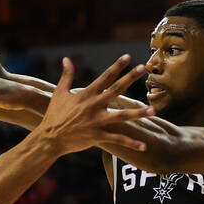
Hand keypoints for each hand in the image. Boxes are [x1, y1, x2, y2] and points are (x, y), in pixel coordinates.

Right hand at [34, 55, 152, 154]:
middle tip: (144, 68)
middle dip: (130, 78)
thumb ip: (66, 75)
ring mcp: (96, 121)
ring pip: (122, 116)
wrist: (49, 138)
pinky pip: (117, 139)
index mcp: (86, 94)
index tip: (128, 57)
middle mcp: (94, 105)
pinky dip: (131, 143)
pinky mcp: (97, 136)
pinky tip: (144, 146)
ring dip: (139, 114)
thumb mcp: (60, 93)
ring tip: (154, 110)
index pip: (105, 77)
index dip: (117, 66)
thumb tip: (66, 58)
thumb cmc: (54, 115)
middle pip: (116, 89)